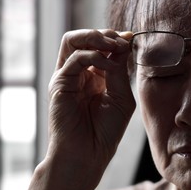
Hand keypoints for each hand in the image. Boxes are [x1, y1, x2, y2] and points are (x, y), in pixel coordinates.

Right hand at [8, 29, 134, 189]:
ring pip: (73, 41)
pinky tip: (110, 66)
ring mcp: (67, 77)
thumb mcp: (121, 97)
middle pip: (83, 39)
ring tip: (115, 45)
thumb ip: (119, 71)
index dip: (115, 40)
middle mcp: (78, 74)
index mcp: (93, 77)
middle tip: (123, 40)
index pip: (99, 48)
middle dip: (105, 34)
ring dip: (96, 38)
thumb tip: (123, 44)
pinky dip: (95, 57)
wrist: (87, 155)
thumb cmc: (105, 132)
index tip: (131, 39)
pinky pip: (75, 59)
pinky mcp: (59, 83)